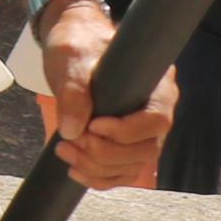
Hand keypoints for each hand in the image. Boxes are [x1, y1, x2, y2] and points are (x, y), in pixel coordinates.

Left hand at [30, 0, 174, 189]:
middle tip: (70, 142)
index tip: (92, 125)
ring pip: (132, 166)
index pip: (156, 120)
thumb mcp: (72, 58)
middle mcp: (156, 112)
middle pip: (145, 150)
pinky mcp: (125, 144)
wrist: (71, 44)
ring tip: (64, 151)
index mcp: (156, 86)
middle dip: (105, 153)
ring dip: (98, 167)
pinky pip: (122, 172)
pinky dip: (100, 177)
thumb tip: (73, 130)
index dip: (126, 131)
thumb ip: (74, 90)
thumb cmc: (78, 43)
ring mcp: (142, 132)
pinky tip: (76, 170)